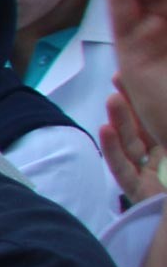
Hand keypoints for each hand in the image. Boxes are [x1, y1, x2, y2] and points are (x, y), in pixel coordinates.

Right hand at [104, 89, 164, 205]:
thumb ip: (165, 124)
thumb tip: (166, 79)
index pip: (160, 119)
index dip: (149, 96)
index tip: (136, 75)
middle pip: (146, 126)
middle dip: (132, 102)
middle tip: (120, 79)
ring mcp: (154, 174)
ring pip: (133, 143)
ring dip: (121, 120)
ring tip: (112, 99)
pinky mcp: (140, 191)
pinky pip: (124, 168)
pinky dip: (112, 149)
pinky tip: (106, 130)